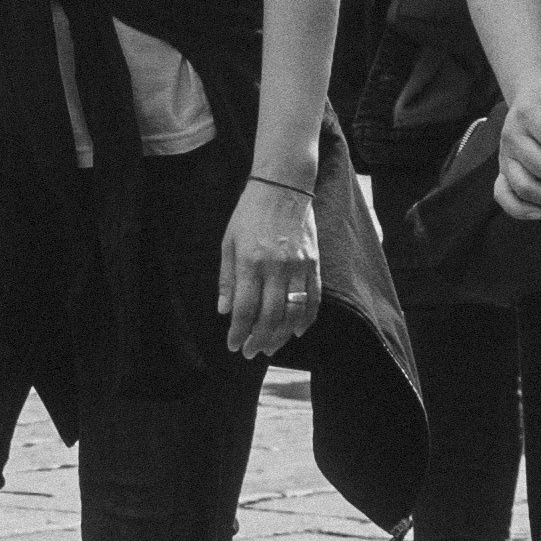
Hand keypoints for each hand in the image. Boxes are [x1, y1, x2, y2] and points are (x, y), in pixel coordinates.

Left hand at [217, 170, 319, 357]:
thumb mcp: (229, 242)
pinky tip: (296, 332)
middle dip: (259, 339)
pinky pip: (314, 299)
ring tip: (270, 347)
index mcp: (251, 262)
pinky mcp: (315, 264)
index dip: (239, 331)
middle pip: (271, 316)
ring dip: (281, 335)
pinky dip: (306, 320)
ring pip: (294, 312)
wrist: (283, 188)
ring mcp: (299, 267)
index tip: (233, 346)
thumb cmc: (249, 214)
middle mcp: (276, 267)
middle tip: (250, 353)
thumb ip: (227, 279)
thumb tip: (224, 311)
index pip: (245, 308)